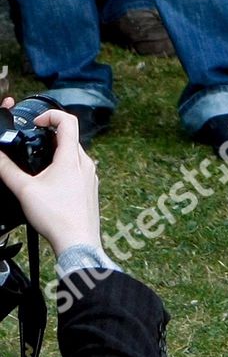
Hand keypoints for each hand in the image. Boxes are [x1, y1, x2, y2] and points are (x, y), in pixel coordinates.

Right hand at [0, 108, 102, 257]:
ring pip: (75, 155)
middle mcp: (85, 163)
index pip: (68, 120)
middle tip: (34, 144)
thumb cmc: (56, 216)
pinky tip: (53, 185)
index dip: (51, 115)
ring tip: (41, 166)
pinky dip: (66, 169)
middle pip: (70, 138)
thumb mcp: (25, 190)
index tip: (37, 123)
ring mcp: (91, 176)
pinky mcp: (91, 188)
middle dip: (51, 136)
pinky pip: (79, 170)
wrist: (78, 241)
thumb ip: (8, 170)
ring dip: (58, 153)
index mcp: (71, 157)